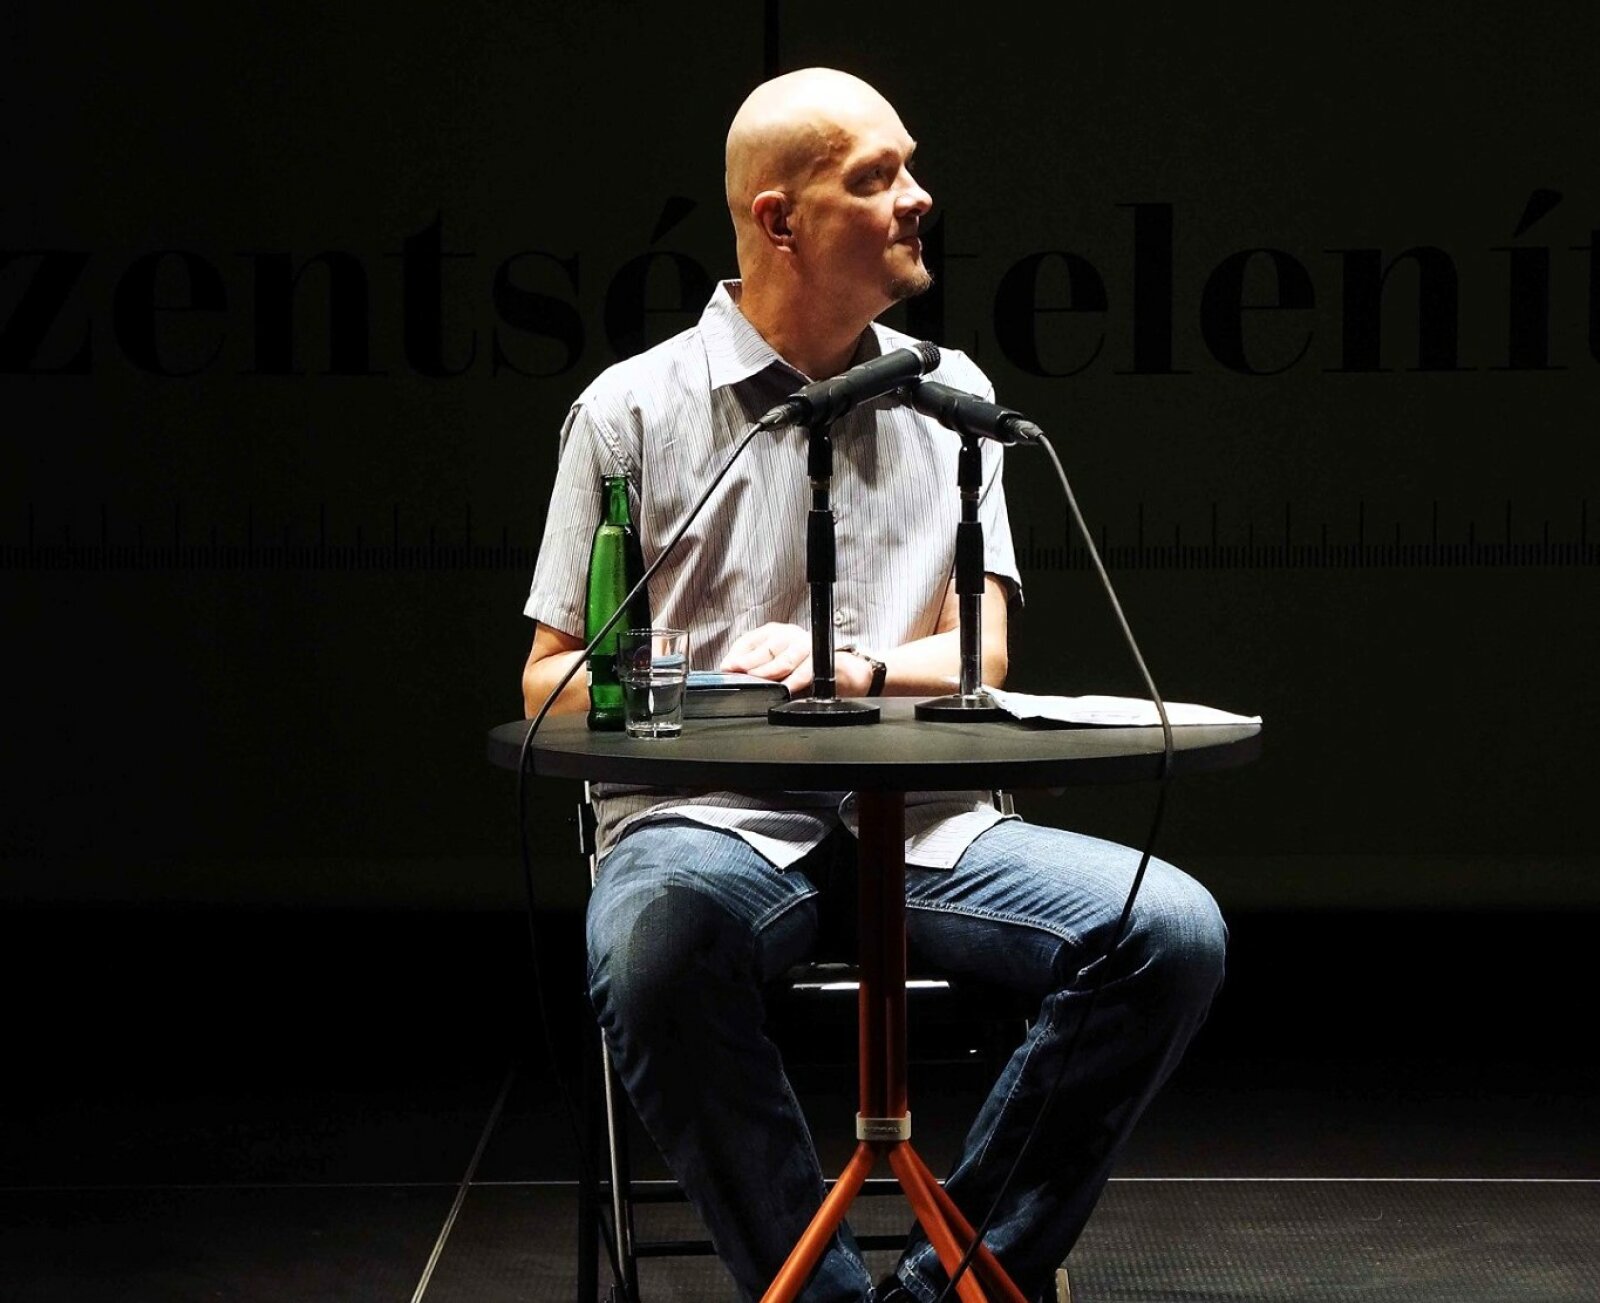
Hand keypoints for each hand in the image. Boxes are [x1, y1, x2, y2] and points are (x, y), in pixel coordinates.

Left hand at [720, 623, 875, 697]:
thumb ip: (758, 670)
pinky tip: (787, 688)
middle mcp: (791, 636)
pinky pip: (808, 670)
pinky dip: (796, 680)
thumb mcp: (779, 667)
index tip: (726, 667)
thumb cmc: (809, 668)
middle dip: (750, 662)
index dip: (737, 654)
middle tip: (736, 673)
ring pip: (786, 657)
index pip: (751, 640)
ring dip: (770, 670)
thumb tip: (731, 675)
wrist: (849, 672)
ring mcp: (809, 646)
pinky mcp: (825, 659)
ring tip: (758, 680)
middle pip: (767, 648)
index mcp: (776, 635)